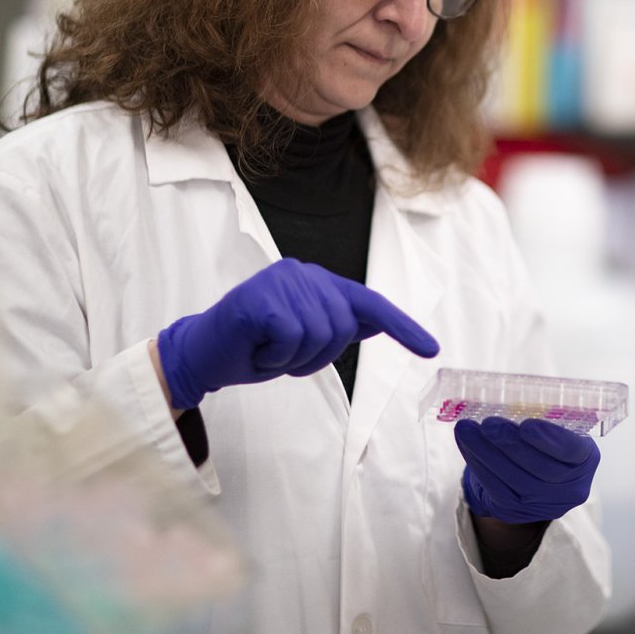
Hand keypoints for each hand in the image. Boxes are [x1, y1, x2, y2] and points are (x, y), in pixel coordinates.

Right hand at [156, 258, 438, 409]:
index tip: (431, 349)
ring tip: (268, 351)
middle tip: (283, 356)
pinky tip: (256, 349)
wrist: (202, 356)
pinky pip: (292, 339)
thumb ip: (338, 325)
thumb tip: (376, 323)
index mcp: (318, 283)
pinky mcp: (262, 297)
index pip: (370, 304)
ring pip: (320, 336)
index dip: (403, 327)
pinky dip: (276, 358)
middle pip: (344, 328)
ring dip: (294, 360)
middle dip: (316, 356)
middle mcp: (304, 273)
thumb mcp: (304, 340)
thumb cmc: (254, 348)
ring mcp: (282, 281)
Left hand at [455, 416, 599, 523]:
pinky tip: (466, 442)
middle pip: (539, 468)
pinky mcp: (514, 509)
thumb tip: (509, 393)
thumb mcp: (556, 428)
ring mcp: (542, 503)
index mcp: (585, 459)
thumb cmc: (545, 442)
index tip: (527, 424)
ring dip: (486, 451)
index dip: (549, 439)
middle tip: (489, 423)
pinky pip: (494, 486)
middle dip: (510, 444)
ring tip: (468, 429)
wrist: (534, 480)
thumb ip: (544, 416)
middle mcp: (569, 488)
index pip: (571, 450)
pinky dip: (477, 462)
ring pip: (513, 479)